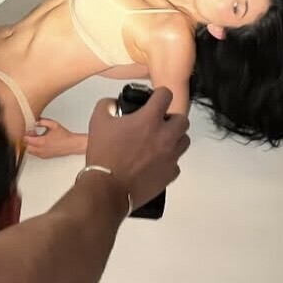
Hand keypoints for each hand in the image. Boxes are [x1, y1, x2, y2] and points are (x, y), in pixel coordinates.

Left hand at [25, 119, 87, 158]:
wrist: (71, 144)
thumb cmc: (64, 136)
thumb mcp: (53, 124)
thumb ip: (42, 121)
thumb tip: (35, 122)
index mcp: (41, 142)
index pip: (26, 140)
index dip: (27, 134)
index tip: (30, 130)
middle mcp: (41, 150)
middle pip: (26, 146)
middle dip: (27, 140)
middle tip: (33, 134)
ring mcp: (43, 154)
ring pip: (30, 151)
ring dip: (31, 145)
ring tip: (37, 138)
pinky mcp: (45, 157)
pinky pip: (35, 154)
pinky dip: (35, 149)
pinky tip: (40, 143)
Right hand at [85, 87, 188, 208]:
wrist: (108, 188)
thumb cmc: (105, 156)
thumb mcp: (97, 122)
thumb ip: (107, 105)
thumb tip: (113, 103)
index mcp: (149, 120)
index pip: (166, 95)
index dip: (160, 94)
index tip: (156, 98)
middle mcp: (165, 136)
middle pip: (182, 119)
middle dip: (171, 118)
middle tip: (159, 123)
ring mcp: (170, 156)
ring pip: (184, 140)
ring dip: (174, 138)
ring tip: (159, 141)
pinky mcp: (170, 174)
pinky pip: (176, 163)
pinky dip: (168, 160)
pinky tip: (155, 161)